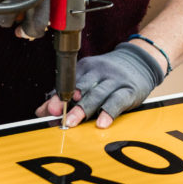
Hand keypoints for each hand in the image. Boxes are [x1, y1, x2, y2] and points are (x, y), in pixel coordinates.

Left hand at [36, 42, 164, 127]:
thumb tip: (42, 112)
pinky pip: (117, 101)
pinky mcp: (129, 90)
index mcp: (86, 67)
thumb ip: (65, 95)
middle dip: (68, 103)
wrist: (140, 61)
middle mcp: (99, 71)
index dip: (58, 97)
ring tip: (73, 122)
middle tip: (59, 117)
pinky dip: (108, 112)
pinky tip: (102, 123)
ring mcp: (115, 80)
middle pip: (81, 87)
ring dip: (84, 109)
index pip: (69, 82)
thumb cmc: (109, 75)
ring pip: (97, 94)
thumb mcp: (88, 79)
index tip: (48, 110)